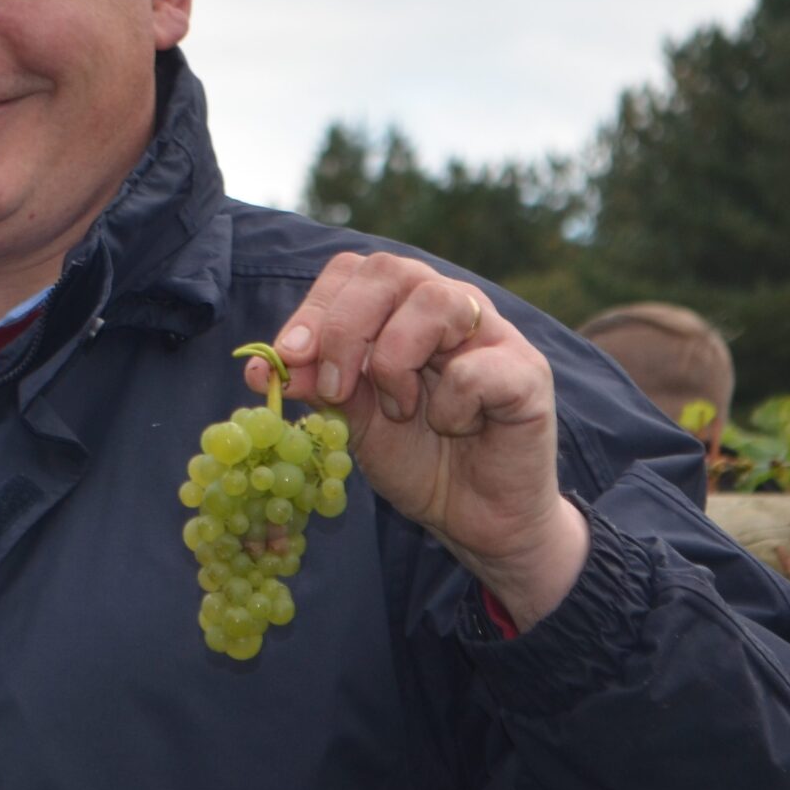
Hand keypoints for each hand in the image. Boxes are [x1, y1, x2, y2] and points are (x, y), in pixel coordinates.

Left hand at [250, 254, 589, 624]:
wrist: (476, 519)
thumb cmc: (419, 459)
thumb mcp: (354, 422)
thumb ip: (317, 386)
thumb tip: (261, 367)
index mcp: (403, 308)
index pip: (353, 271)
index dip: (315, 307)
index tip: (287, 358)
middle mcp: (449, 305)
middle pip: (390, 270)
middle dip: (344, 328)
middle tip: (335, 389)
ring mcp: (493, 333)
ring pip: (435, 301)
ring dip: (396, 362)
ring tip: (399, 410)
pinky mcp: (528, 373)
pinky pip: (475, 368)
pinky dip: (450, 405)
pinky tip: (453, 427)